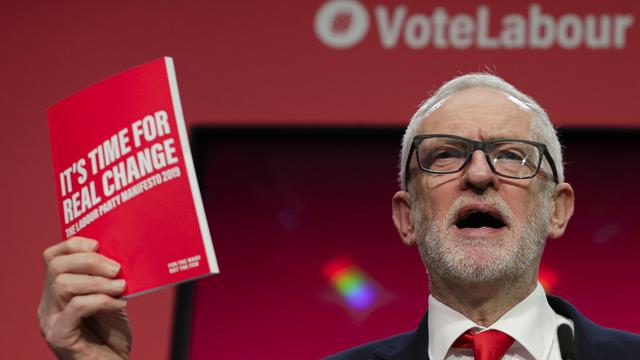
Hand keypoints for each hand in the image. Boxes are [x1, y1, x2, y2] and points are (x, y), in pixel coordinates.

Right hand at [38, 237, 131, 358]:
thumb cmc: (112, 334)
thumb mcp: (110, 298)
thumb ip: (106, 278)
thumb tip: (118, 254)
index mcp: (56, 292)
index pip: (52, 257)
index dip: (73, 245)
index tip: (99, 244)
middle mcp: (47, 305)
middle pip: (56, 267)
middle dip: (90, 262)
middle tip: (117, 269)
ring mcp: (50, 321)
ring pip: (63, 284)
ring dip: (98, 282)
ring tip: (121, 288)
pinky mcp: (59, 337)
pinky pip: (76, 307)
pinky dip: (101, 300)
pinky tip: (120, 305)